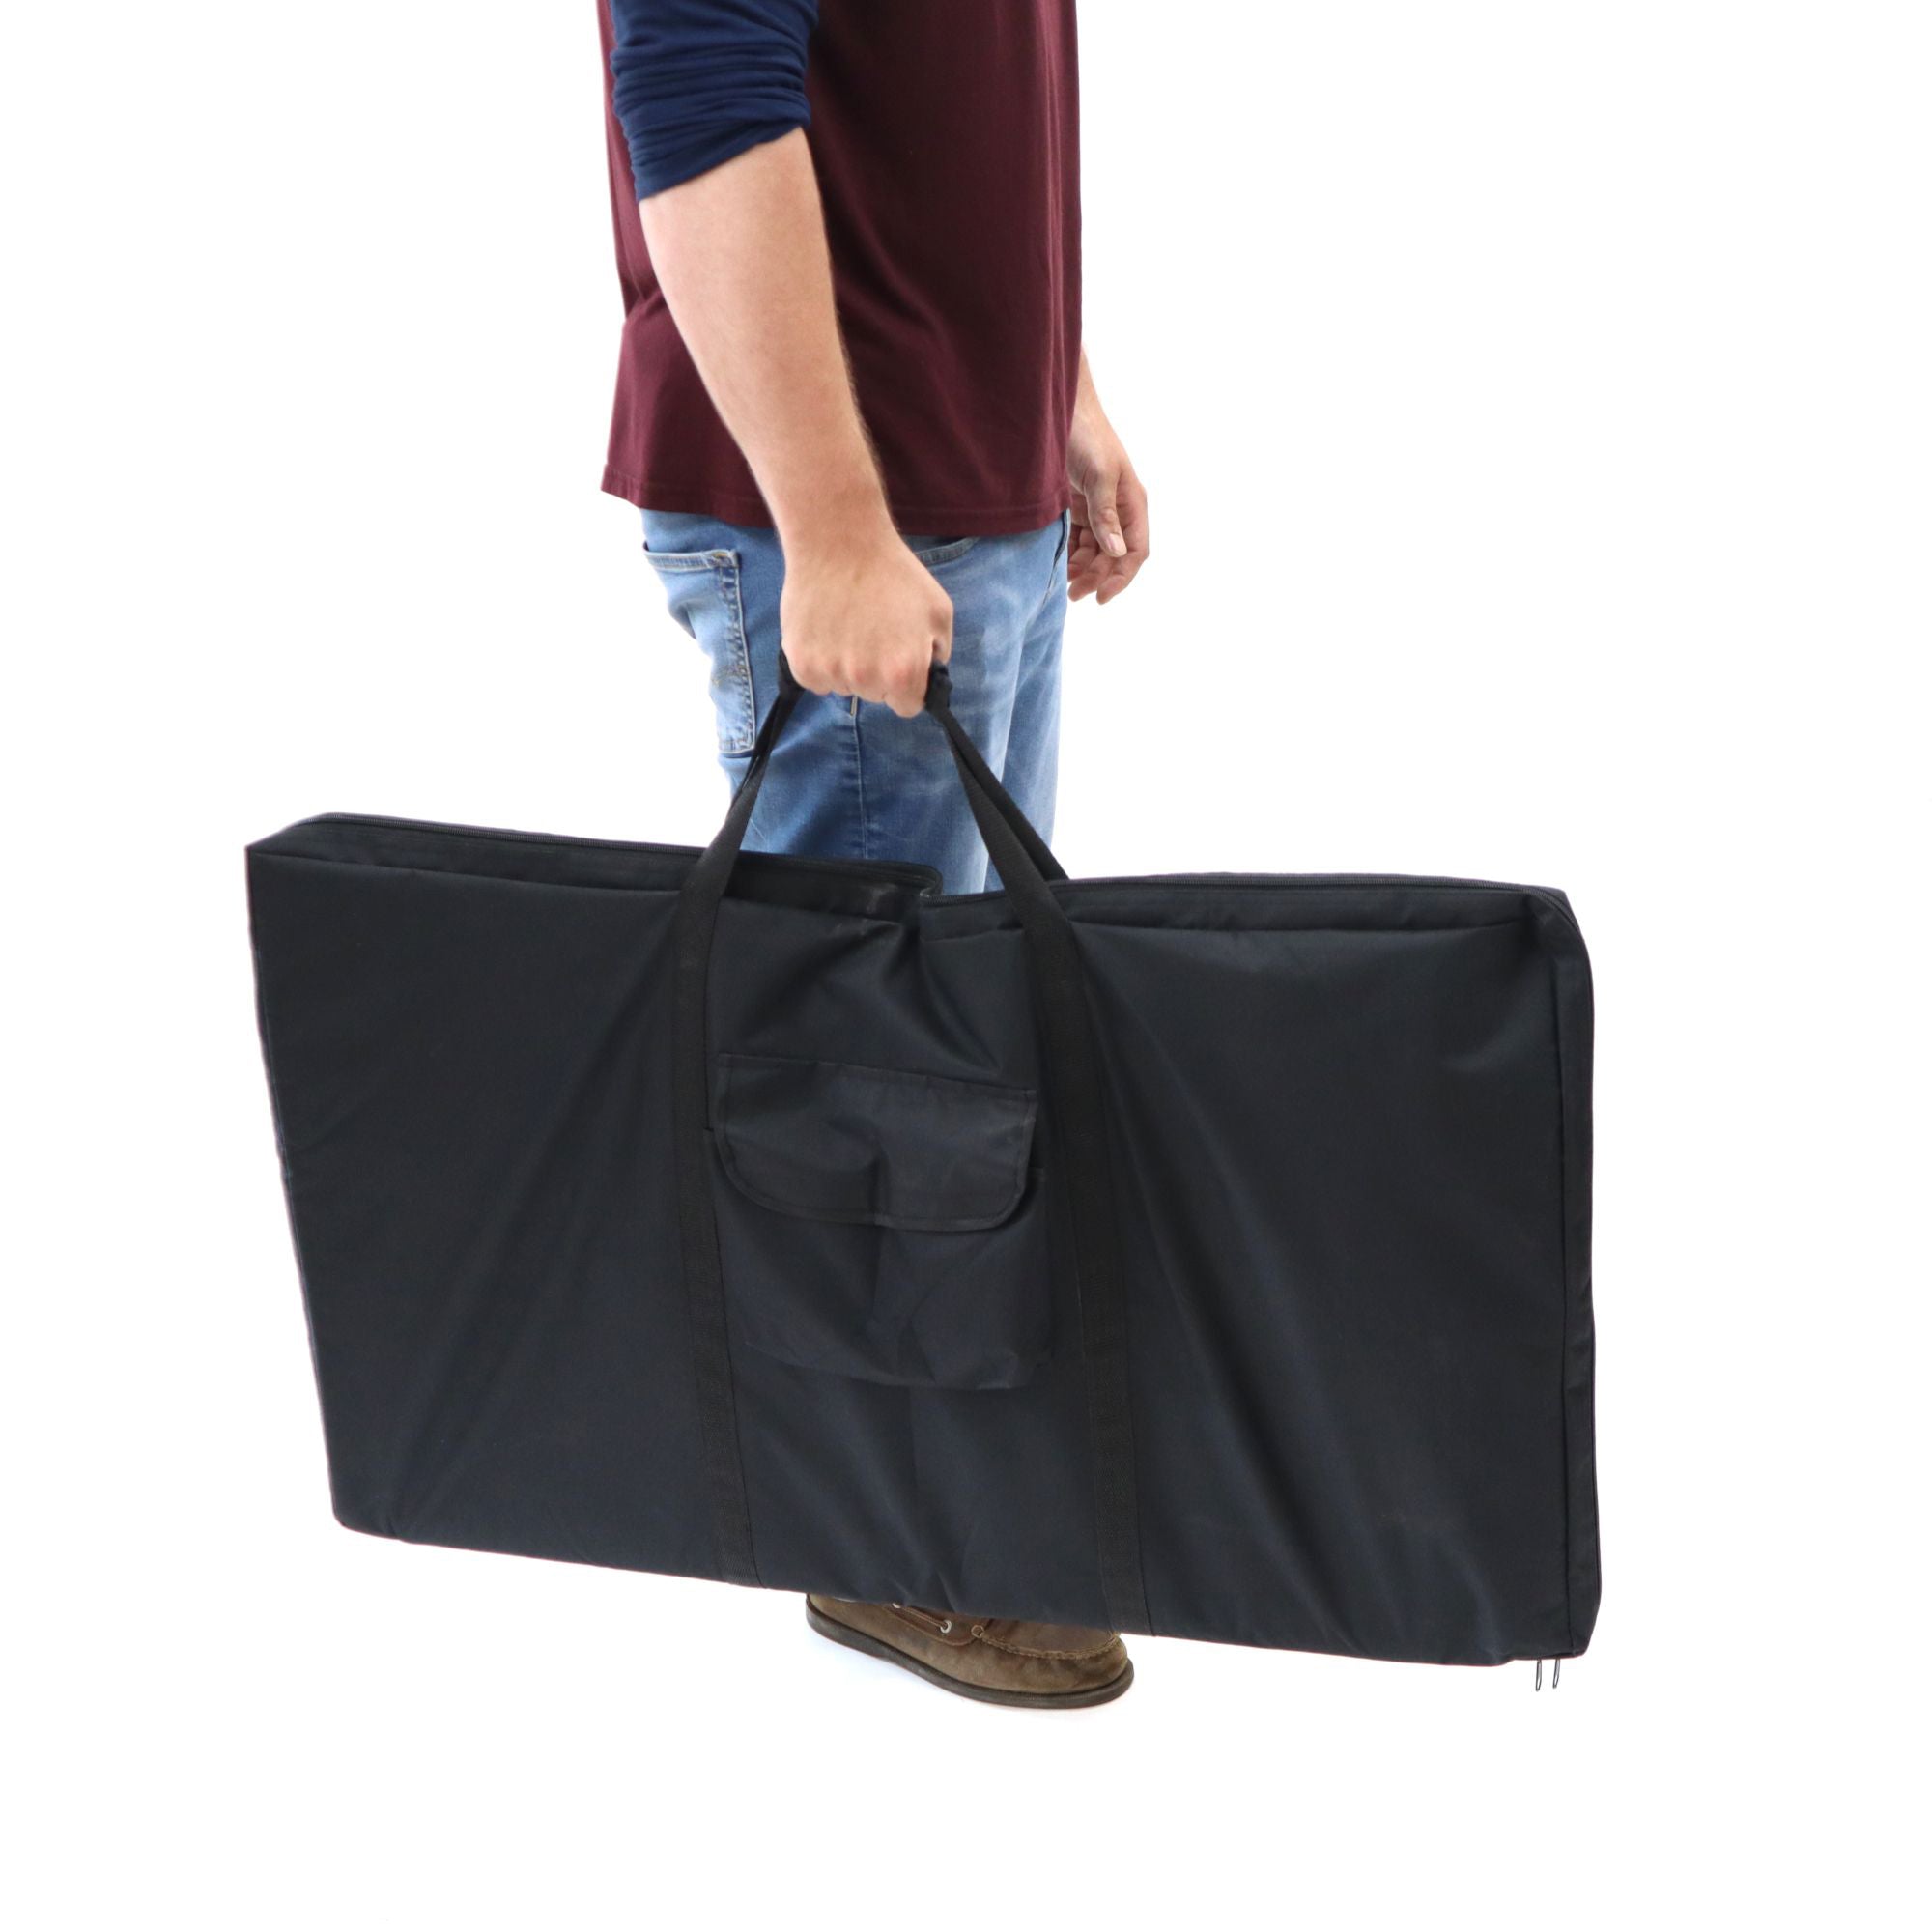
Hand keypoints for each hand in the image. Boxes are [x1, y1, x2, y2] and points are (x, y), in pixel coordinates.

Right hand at [779, 522, 953, 716]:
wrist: (839, 542)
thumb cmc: (893, 572)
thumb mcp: (938, 610)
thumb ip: (939, 652)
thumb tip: (928, 676)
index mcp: (903, 673)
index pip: (908, 706)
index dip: (907, 686)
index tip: (900, 664)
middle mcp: (866, 680)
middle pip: (875, 696)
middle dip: (878, 674)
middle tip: (873, 633)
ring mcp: (831, 673)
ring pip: (845, 687)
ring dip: (848, 667)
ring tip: (849, 625)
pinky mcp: (801, 664)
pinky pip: (816, 679)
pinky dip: (821, 662)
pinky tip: (827, 629)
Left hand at [1066, 361, 1148, 603]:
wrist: (1058, 408)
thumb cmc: (1087, 435)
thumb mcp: (1100, 475)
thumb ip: (1106, 514)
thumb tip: (1117, 552)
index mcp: (1132, 503)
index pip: (1136, 550)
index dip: (1121, 576)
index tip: (1101, 597)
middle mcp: (1118, 509)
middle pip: (1113, 556)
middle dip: (1096, 577)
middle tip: (1072, 595)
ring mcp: (1096, 508)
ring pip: (1094, 552)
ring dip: (1081, 570)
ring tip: (1063, 585)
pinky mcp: (1076, 506)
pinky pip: (1077, 539)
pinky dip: (1069, 554)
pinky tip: (1057, 565)